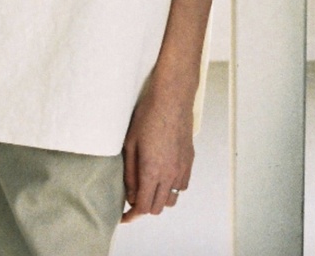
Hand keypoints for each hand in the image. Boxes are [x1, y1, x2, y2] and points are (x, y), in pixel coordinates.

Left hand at [121, 75, 193, 222]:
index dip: (132, 216)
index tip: (124, 217)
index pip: (144, 207)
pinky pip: (182, 186)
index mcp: (152, 171)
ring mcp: (182, 168)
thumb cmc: (148, 116)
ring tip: (149, 187)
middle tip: (134, 198)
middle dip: (144, 207)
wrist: (172, 98)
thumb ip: (130, 173)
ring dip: (160, 198)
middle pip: (158, 207)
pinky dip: (172, 188)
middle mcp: (170, 174)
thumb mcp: (130, 144)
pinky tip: (164, 176)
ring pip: (173, 199)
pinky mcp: (190, 160)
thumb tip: (130, 195)